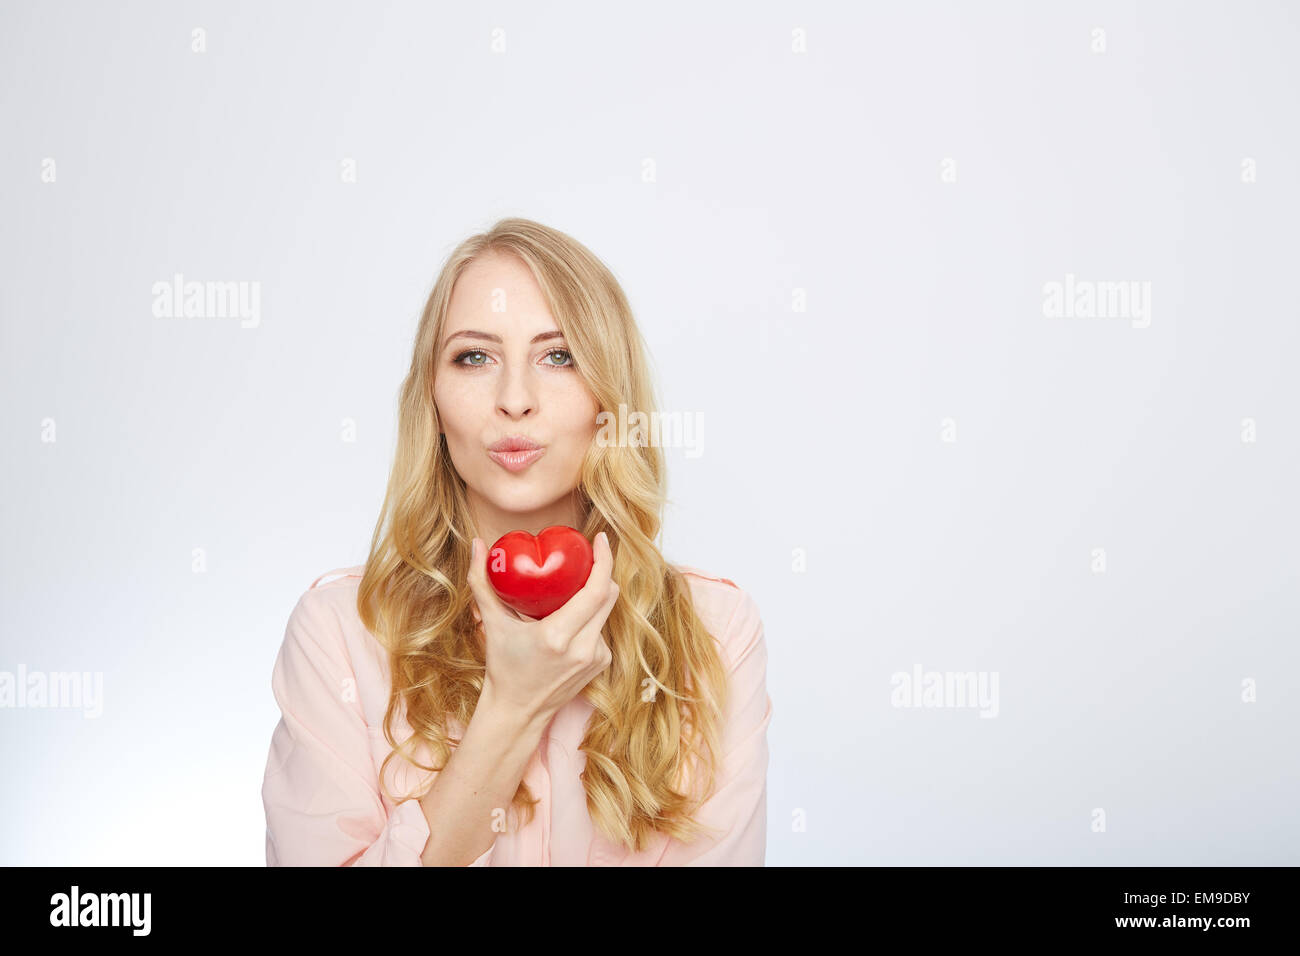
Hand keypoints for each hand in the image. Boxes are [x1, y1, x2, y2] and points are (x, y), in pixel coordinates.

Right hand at [467, 530, 618, 724]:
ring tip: (571, 589)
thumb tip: (477, 544)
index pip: (595, 591)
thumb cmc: (503, 667)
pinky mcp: (601, 663)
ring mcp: (596, 657)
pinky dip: (590, 616)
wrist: (518, 711)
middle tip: (587, 555)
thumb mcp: (492, 624)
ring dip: (594, 595)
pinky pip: (602, 628)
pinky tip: (572, 617)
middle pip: (609, 596)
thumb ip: (482, 582)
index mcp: (558, 636)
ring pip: (606, 611)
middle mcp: (583, 648)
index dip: (604, 561)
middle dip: (602, 571)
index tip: (600, 539)